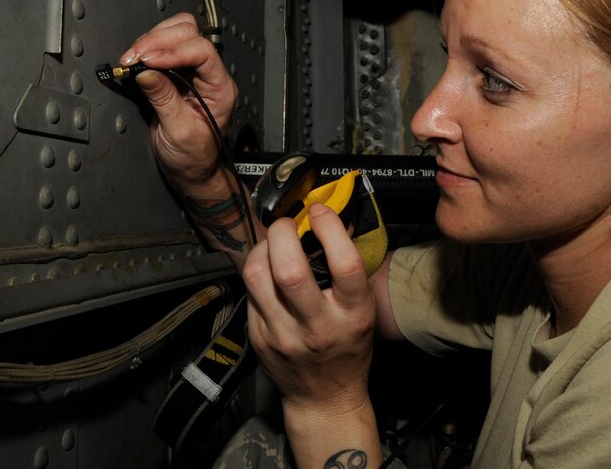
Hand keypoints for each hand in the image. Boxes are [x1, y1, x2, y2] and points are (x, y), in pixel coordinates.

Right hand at [120, 13, 237, 187]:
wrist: (191, 169)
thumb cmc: (194, 157)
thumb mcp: (178, 132)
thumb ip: (164, 99)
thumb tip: (145, 72)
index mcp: (220, 88)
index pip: (202, 51)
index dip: (173, 50)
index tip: (148, 59)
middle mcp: (209, 74)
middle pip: (189, 33)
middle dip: (158, 40)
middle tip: (134, 57)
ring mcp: (192, 71)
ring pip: (175, 34)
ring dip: (150, 41)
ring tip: (131, 59)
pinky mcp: (174, 73)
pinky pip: (162, 48)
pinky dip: (145, 49)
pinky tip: (134, 62)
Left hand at [242, 203, 375, 415]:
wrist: (324, 398)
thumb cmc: (346, 350)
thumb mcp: (362, 311)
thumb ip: (349, 271)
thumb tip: (334, 223)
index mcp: (351, 316)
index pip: (343, 264)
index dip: (329, 228)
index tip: (321, 212)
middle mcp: (317, 326)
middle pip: (289, 269)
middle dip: (284, 232)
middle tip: (289, 223)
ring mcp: (282, 334)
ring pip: (257, 276)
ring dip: (262, 247)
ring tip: (273, 242)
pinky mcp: (258, 336)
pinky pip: (248, 291)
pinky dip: (257, 271)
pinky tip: (268, 270)